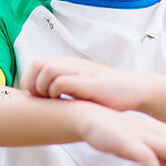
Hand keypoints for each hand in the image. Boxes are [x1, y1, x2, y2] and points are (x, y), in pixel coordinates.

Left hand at [21, 57, 148, 110]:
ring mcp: (82, 72)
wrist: (137, 90)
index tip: (33, 96)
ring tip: (50, 100)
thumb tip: (47, 100)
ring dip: (42, 87)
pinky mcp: (90, 83)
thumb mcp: (85, 87)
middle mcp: (74, 65)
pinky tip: (63, 102)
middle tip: (38, 99)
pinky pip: (64, 81)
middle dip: (31, 83)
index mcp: (70, 65)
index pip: (37, 62)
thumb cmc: (110, 94)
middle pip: (38, 64)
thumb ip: (68, 88)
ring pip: (48, 70)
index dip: (29, 79)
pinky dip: (56, 91)